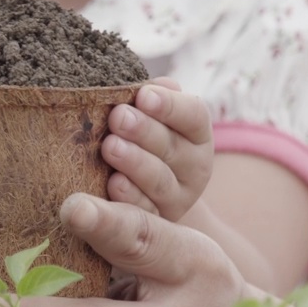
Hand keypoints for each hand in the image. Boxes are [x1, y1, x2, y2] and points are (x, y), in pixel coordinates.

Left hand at [102, 77, 212, 221]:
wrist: (146, 192)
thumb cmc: (142, 137)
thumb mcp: (152, 116)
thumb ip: (153, 98)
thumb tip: (157, 84)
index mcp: (196, 133)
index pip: (193, 115)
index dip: (170, 105)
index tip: (143, 95)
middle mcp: (194, 166)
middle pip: (172, 147)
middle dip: (144, 131)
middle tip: (118, 117)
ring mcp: (177, 197)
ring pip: (160, 180)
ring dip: (135, 162)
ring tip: (110, 146)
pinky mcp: (157, 222)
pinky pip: (144, 212)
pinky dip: (129, 198)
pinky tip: (112, 184)